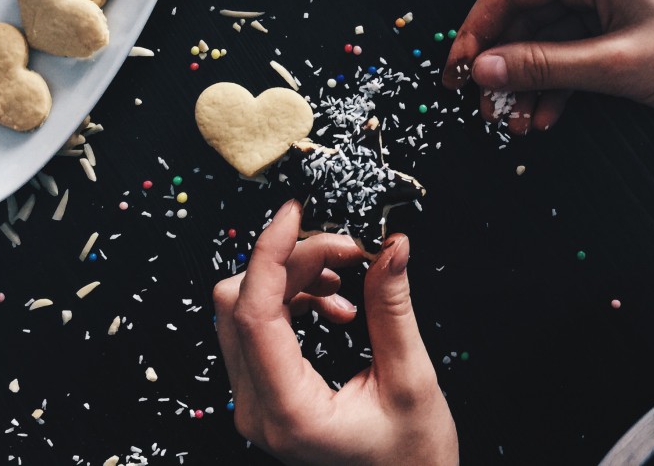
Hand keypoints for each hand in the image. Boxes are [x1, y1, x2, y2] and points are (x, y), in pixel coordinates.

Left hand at [213, 200, 457, 465]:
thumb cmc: (412, 458)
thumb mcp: (412, 381)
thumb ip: (392, 309)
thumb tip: (391, 246)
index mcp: (288, 412)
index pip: (254, 313)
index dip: (270, 252)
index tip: (297, 212)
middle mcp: (256, 410)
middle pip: (241, 303)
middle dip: (292, 260)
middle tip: (349, 247)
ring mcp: (254, 403)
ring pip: (244, 309)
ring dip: (293, 277)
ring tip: (347, 281)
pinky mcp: (263, 393)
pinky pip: (257, 326)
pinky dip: (292, 298)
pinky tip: (336, 305)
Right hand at [441, 0, 653, 133]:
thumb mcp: (616, 66)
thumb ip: (543, 66)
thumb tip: (483, 70)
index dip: (474, 34)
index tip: (455, 76)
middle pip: (524, 16)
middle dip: (502, 66)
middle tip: (485, 110)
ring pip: (547, 38)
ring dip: (529, 82)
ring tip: (516, 124)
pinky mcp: (625, 23)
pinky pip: (574, 50)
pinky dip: (558, 83)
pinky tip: (546, 117)